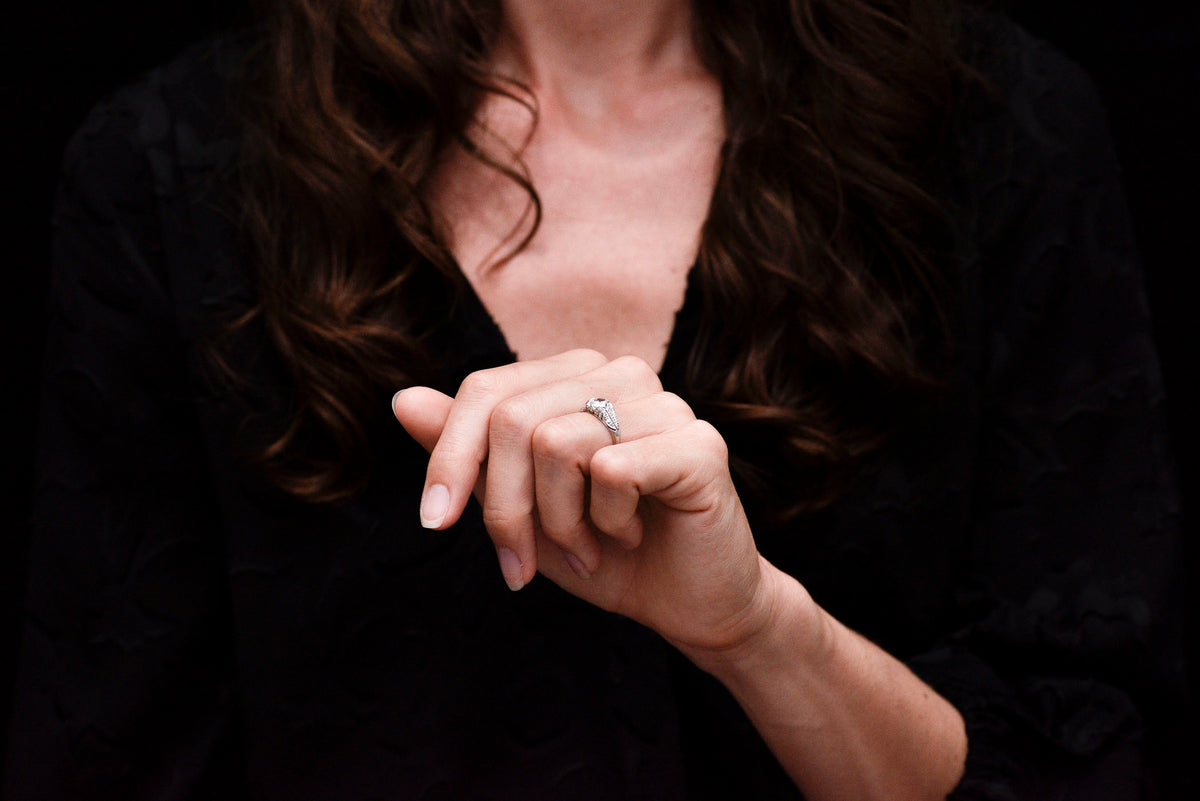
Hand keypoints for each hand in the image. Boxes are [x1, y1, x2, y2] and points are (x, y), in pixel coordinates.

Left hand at [391, 349, 775, 654]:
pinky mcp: (698, 443)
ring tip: (591, 545)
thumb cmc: (602, 550)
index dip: (450, 458)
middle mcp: (619, 374)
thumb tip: (403, 399)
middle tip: (522, 561)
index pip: (486, 390)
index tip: (436, 522)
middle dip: (504, 508)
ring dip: (560, 521)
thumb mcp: (518, 506)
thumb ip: (467, 452)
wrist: (686, 605)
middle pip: (514, 419)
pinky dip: (606, 520)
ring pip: (557, 443)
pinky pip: (611, 469)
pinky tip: (631, 533)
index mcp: (575, 376)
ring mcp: (664, 403)